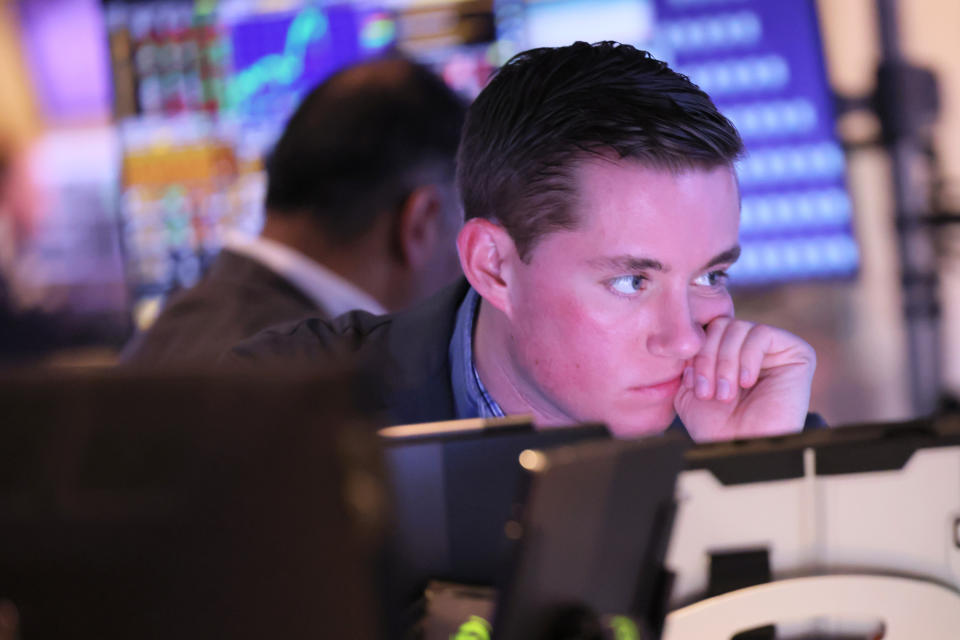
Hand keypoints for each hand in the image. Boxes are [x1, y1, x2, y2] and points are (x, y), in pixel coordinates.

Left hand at [673, 317, 815, 441]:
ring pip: (738, 327)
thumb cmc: (716, 426)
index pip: (705, 329)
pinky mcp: (796, 352)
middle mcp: (750, 348)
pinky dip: (746, 357)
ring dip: (724, 362)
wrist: (741, 449)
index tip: (689, 383)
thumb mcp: (688, 390)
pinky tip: (747, 382)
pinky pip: (761, 333)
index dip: (694, 352)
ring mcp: (774, 349)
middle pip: (720, 325)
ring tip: (724, 394)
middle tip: (707, 392)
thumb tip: (690, 334)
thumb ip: (687, 360)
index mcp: (727, 352)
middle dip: (707, 357)